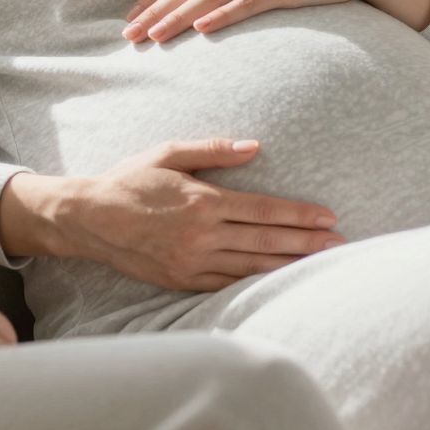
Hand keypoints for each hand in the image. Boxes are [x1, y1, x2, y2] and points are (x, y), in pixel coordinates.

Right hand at [0, 140, 344, 292]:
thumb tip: (255, 147)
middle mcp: (202, 235)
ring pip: (252, 265)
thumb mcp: (169, 153)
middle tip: (340, 244)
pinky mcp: (183, 280)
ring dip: (289, 264)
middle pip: (266, 240)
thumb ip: (214, 151)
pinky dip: (257, 281)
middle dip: (306, 242)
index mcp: (203, 202)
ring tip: (320, 263)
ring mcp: (193, 261)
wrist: (89, 219)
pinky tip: (277, 279)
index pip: (264, 210)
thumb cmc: (129, 180)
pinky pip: (228, 283)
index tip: (328, 217)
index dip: (299, 215)